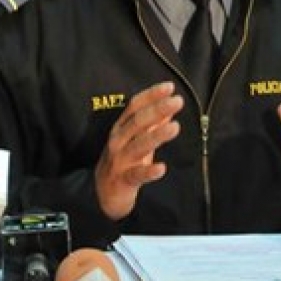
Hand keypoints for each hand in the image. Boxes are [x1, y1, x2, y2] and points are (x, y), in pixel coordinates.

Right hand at [94, 81, 182, 219]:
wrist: (104, 193)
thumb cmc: (124, 160)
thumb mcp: (138, 139)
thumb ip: (154, 123)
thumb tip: (170, 106)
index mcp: (122, 128)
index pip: (135, 106)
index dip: (151, 95)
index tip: (169, 87)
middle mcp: (118, 140)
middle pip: (137, 122)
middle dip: (157, 110)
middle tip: (177, 101)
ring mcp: (120, 160)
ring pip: (138, 145)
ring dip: (157, 136)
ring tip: (175, 127)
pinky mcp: (123, 180)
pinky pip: (137, 175)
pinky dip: (149, 172)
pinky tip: (161, 168)